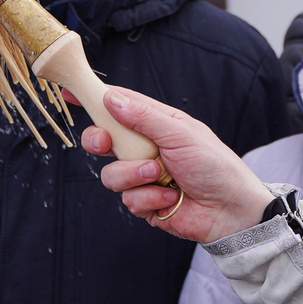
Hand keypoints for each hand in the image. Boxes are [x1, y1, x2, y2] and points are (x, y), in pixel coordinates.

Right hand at [84, 89, 276, 242]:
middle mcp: (146, 149)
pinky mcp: (146, 204)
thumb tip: (111, 99)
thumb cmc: (215, 165)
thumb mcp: (181, 133)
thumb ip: (144, 117)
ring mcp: (144, 177)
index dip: (95, 99)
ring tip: (162, 175)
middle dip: (99, 141)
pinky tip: (171, 197)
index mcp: (156, 125)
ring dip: (135, 176)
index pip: (119, 107)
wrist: (231, 210)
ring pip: (111, 175)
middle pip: (104, 140)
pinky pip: (128, 201)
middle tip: (106, 143)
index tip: (70, 93)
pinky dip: (149, 199)